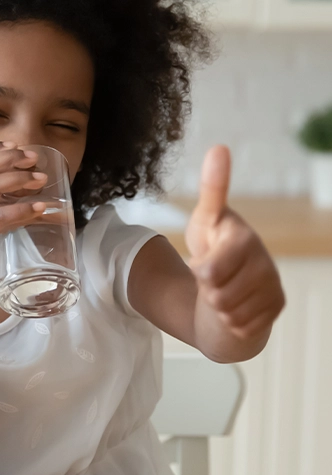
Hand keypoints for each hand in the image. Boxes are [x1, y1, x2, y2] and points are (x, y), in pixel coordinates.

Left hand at [186, 145, 284, 340]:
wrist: (229, 282)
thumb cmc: (213, 247)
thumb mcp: (204, 221)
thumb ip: (212, 189)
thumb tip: (219, 148)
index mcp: (244, 238)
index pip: (208, 272)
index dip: (199, 272)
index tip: (203, 262)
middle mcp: (265, 261)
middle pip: (217, 296)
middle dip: (207, 291)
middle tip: (212, 279)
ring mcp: (273, 286)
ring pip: (229, 314)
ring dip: (219, 307)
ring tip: (223, 289)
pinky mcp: (277, 307)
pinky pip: (241, 327)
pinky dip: (232, 321)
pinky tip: (236, 305)